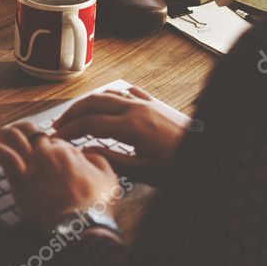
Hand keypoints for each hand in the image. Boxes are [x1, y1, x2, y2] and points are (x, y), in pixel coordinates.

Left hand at [0, 121, 121, 230]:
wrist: (82, 224)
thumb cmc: (96, 204)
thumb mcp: (108, 177)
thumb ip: (98, 159)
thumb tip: (88, 153)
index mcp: (67, 149)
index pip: (48, 138)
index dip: (41, 142)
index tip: (35, 148)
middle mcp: (48, 151)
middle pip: (29, 132)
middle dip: (18, 130)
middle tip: (9, 135)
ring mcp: (34, 163)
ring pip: (13, 138)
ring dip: (1, 135)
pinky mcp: (21, 179)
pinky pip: (4, 156)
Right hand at [53, 85, 188, 185]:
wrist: (210, 151)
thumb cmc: (180, 166)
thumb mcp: (146, 173)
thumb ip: (114, 161)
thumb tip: (87, 152)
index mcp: (132, 126)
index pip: (90, 123)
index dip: (70, 130)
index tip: (56, 139)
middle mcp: (136, 108)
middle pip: (94, 102)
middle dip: (73, 112)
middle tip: (58, 125)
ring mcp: (146, 103)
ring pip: (109, 94)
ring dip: (89, 103)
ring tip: (75, 115)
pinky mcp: (155, 104)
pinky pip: (127, 92)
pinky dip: (111, 95)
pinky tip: (107, 101)